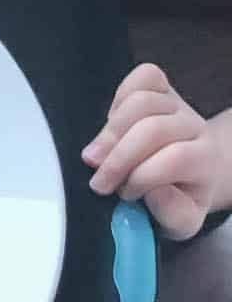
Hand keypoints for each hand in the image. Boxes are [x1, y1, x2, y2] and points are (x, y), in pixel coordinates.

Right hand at [82, 63, 231, 239]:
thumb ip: (172, 214)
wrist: (190, 172)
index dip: (142, 177)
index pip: (176, 159)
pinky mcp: (161, 88)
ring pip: (141, 102)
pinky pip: (141, 78)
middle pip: (154, 129)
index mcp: (206, 161)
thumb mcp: (181, 222)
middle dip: (119, 158)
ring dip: (110, 132)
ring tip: (95, 157)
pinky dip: (118, 99)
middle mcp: (195, 128)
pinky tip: (110, 125)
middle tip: (99, 182)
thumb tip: (153, 192)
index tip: (124, 197)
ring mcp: (177, 104)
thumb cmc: (179, 199)